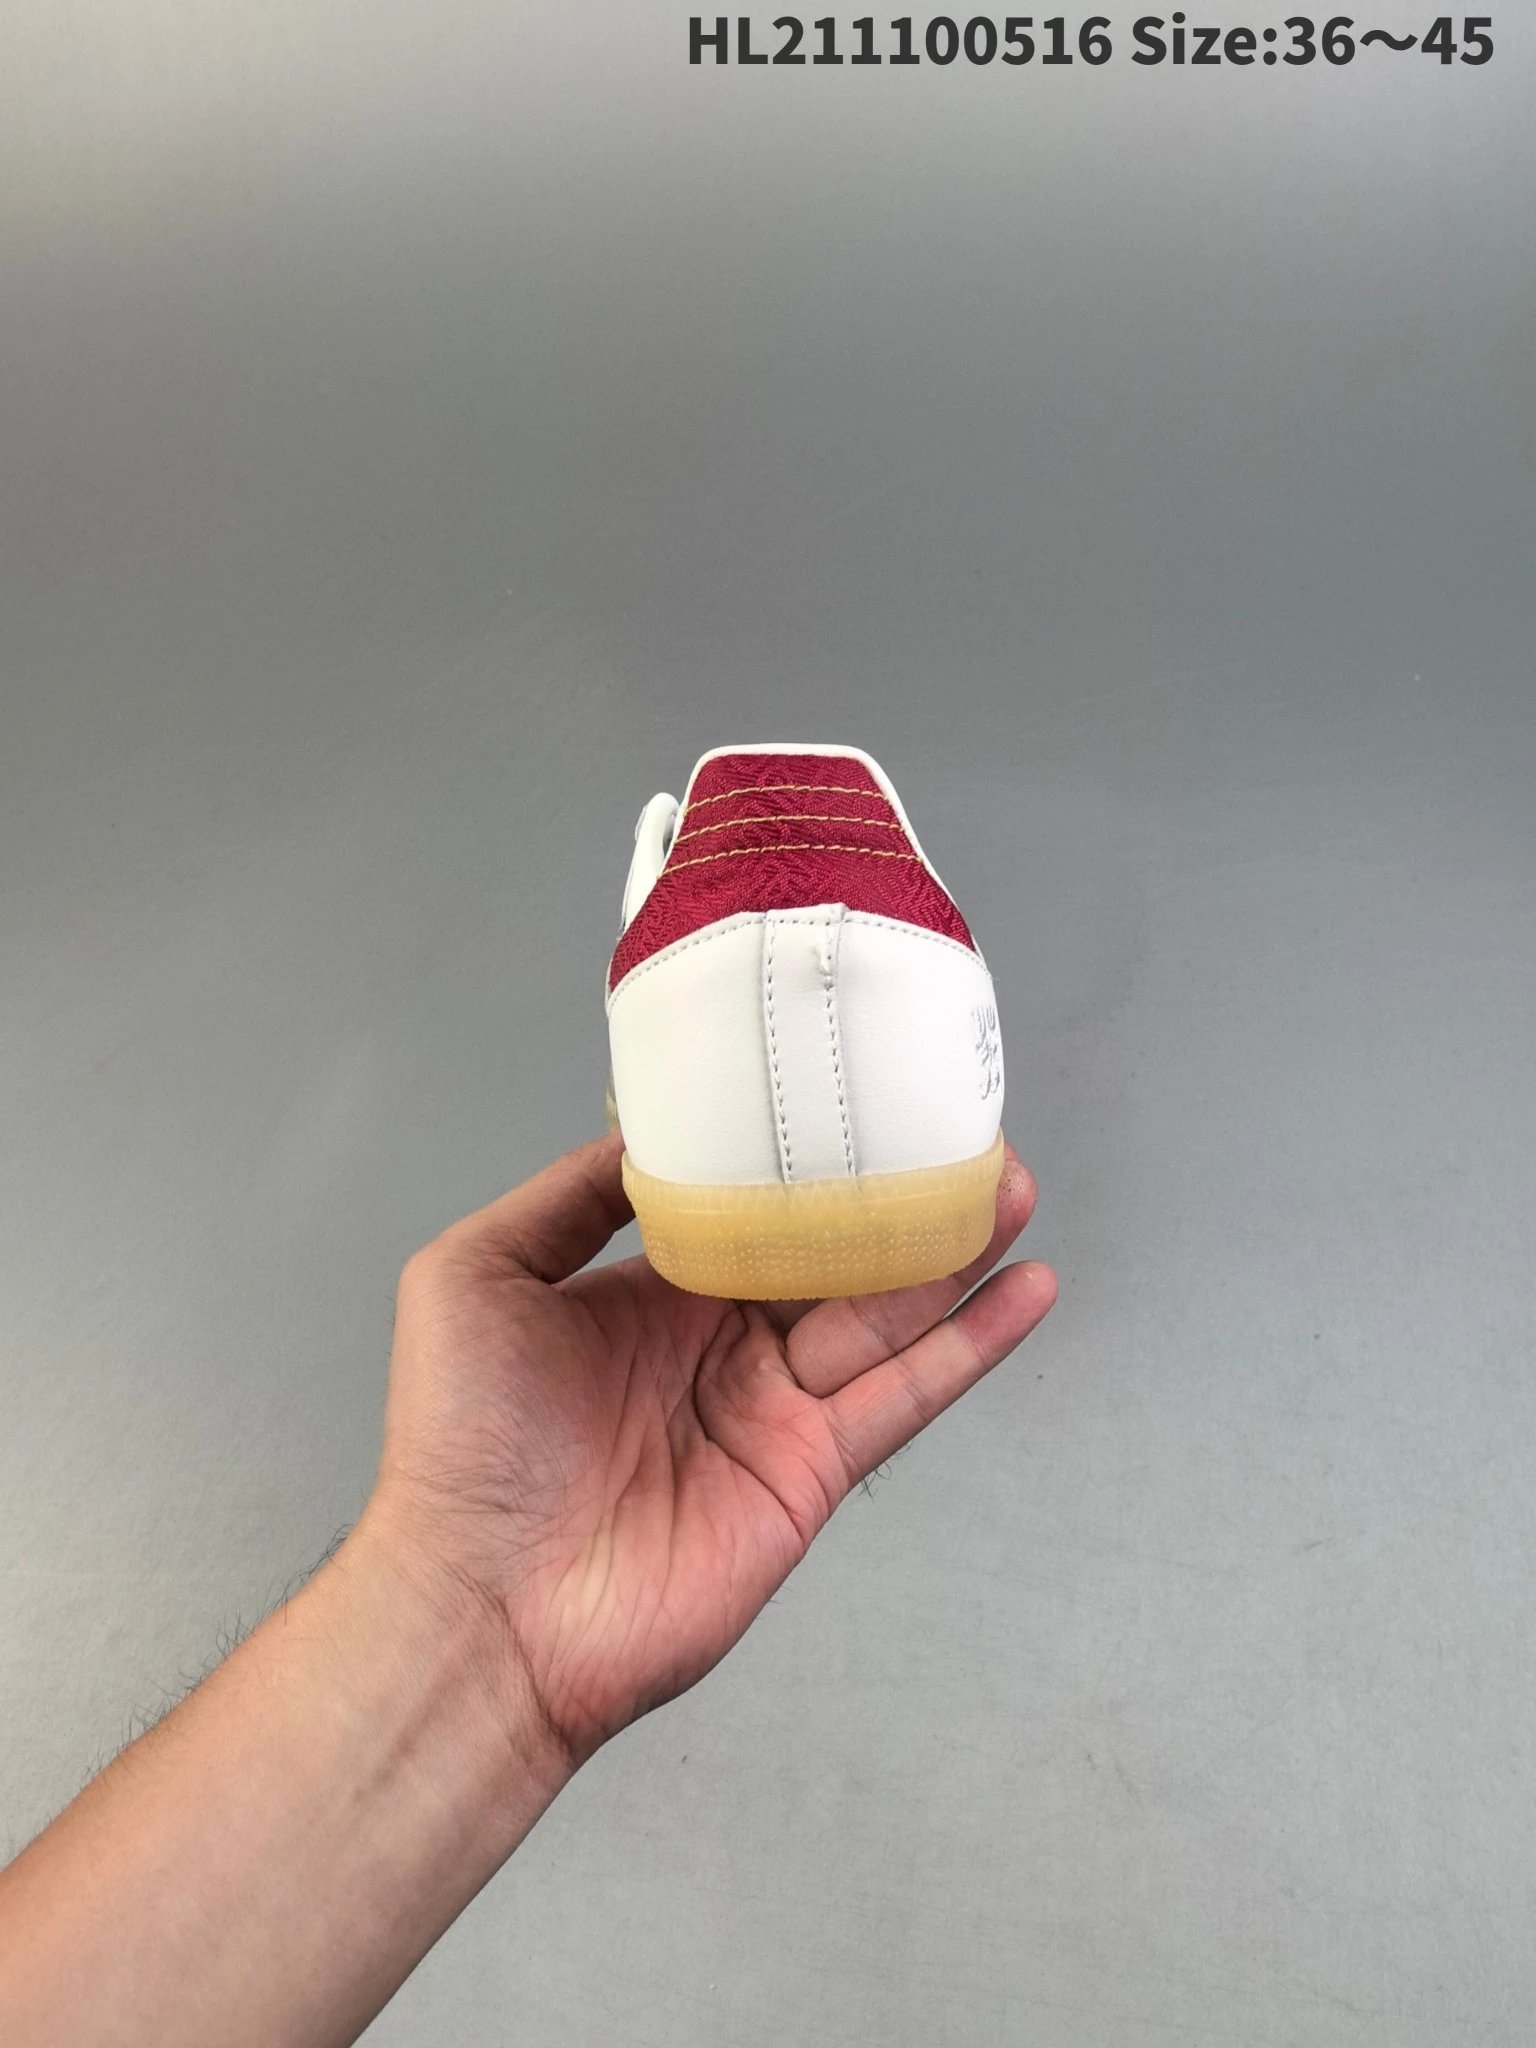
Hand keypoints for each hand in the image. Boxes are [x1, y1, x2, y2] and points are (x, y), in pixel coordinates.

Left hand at [363, 1133, 1055, 1768]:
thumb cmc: (459, 1443)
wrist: (482, 1604)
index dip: (802, 1160)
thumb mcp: (476, 1275)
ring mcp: (772, 1410)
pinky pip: (903, 1397)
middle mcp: (719, 1344)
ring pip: (881, 1314)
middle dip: (897, 1197)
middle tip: (968, 1135)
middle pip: (831, 1256)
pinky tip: (1027, 1292)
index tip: (854, 1100)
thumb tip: (648, 1133)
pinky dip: (970, 1347)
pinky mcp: (810, 1472)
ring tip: (1013, 1188)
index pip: (746, 1212)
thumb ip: (566, 1198)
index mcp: (649, 1296)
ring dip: (953, 1254)